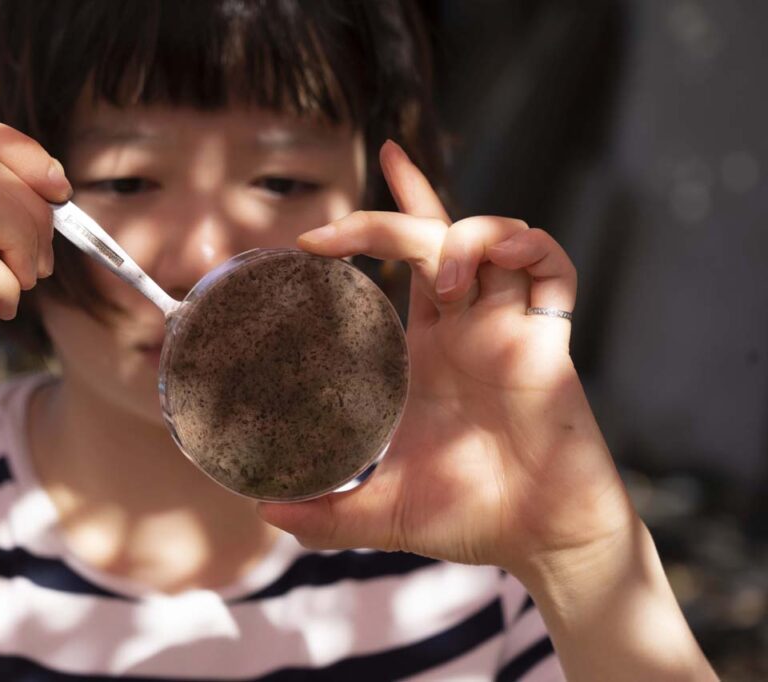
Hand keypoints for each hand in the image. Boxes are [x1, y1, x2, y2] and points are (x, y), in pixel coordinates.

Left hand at [259, 141, 634, 576]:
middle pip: (440, 233)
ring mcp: (508, 329)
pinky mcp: (548, 343)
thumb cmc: (469, 519)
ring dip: (466, 236)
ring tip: (445, 281)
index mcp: (428, 350)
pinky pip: (554, 272)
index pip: (406, 263)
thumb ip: (323, 514)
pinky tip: (503, 261)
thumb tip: (261, 511)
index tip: (317, 224)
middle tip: (333, 234)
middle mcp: (468, 327)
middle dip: (401, 207)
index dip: (379, 220)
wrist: (539, 542)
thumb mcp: (379, 511)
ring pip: (498, 236)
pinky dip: (531, 250)